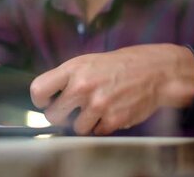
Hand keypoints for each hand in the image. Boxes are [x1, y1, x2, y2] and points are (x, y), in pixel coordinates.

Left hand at [30, 44, 193, 134]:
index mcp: (74, 69)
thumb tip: (47, 96)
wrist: (154, 71)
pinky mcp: (113, 119)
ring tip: (96, 108)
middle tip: (70, 110)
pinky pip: (96, 132)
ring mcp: (98, 104)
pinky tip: (111, 111)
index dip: (39, 100)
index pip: (39, 89)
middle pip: (52, 115)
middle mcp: (83, 86)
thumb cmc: (119, 66)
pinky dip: (102, 126)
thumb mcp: (88, 62)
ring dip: (84, 122)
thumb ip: (67, 77)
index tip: (46, 101)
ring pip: (75, 128)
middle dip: (60, 115)